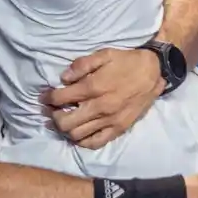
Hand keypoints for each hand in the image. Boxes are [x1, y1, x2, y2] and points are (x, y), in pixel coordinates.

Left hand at [42, 48, 163, 148]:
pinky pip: (95, 142)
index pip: (61, 98)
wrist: (154, 72)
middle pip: (65, 122)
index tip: (44, 97)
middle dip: (54, 117)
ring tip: (64, 121)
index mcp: (94, 87)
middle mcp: (100, 107)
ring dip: (66, 129)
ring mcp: (109, 121)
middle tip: (51, 111)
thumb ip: (82, 65)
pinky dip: (83, 141)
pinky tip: (79, 133)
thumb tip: (64, 77)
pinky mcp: (118, 129)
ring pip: (77, 135)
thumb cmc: (126, 62)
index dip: (48, 98)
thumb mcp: (104, 54)